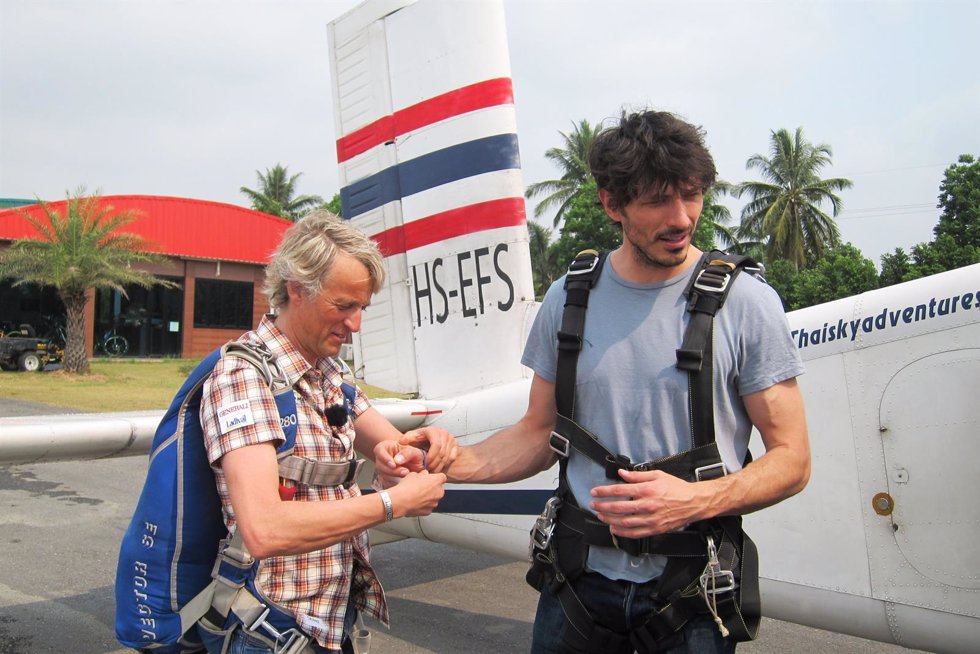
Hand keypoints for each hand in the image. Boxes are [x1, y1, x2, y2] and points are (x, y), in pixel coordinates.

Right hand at [373, 441, 426, 486]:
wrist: (415, 465)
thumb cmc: (412, 455)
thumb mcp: (413, 451)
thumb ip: (407, 453)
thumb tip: (397, 461)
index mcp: (385, 447)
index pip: (379, 451)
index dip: (385, 458)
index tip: (394, 465)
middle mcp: (381, 458)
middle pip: (380, 465)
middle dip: (392, 470)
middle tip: (405, 471)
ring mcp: (382, 468)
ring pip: (383, 474)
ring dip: (395, 476)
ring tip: (406, 474)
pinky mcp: (385, 478)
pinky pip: (386, 481)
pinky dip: (394, 482)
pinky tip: (403, 479)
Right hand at [388, 470, 446, 517]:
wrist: (401, 501)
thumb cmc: (407, 487)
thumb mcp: (413, 474)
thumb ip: (422, 474)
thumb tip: (423, 475)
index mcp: (437, 481)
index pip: (442, 477)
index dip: (435, 478)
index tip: (429, 478)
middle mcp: (439, 492)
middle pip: (438, 489)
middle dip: (431, 488)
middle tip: (421, 487)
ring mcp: (434, 503)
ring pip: (433, 499)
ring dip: (427, 497)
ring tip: (416, 496)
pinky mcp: (428, 511)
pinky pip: (427, 507)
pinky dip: (423, 505)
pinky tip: (415, 502)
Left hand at [398, 427, 458, 472]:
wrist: (430, 439)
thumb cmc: (420, 439)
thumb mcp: (412, 437)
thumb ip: (406, 439)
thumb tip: (402, 441)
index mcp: (433, 431)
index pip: (436, 445)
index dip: (431, 456)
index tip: (425, 464)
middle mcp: (444, 433)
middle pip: (442, 452)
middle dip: (434, 463)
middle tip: (427, 470)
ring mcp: (451, 439)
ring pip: (447, 456)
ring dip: (439, 466)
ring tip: (431, 471)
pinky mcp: (455, 445)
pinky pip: (452, 458)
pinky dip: (445, 464)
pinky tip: (438, 467)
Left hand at [589, 469, 705, 537]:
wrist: (694, 502)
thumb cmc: (677, 487)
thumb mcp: (658, 475)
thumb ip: (637, 476)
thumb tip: (622, 474)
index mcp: (648, 490)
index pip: (620, 490)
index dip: (605, 492)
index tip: (595, 492)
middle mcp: (648, 505)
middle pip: (620, 507)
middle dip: (603, 506)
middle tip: (594, 505)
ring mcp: (652, 519)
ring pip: (625, 522)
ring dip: (610, 519)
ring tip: (601, 515)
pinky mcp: (655, 529)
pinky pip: (636, 533)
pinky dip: (622, 532)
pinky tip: (614, 528)